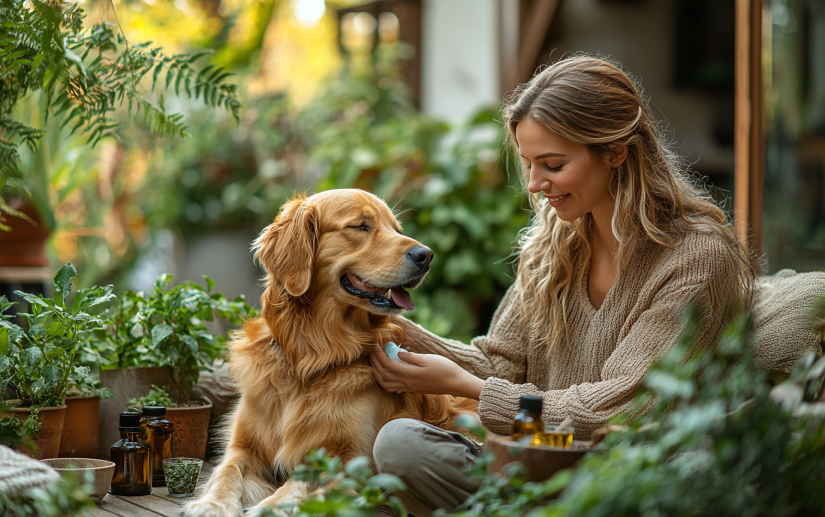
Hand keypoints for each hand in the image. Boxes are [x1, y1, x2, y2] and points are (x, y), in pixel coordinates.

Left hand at [369, 345, 483, 399]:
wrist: (456, 383)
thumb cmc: (445, 369)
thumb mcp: (428, 359)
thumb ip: (410, 357)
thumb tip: (397, 352)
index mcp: (409, 374)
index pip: (387, 364)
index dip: (378, 354)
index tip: (374, 344)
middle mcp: (406, 383)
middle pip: (383, 374)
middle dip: (374, 362)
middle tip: (372, 351)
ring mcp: (409, 388)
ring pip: (386, 384)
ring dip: (377, 373)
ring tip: (376, 362)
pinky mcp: (413, 389)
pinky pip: (393, 388)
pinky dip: (385, 381)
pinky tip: (388, 374)